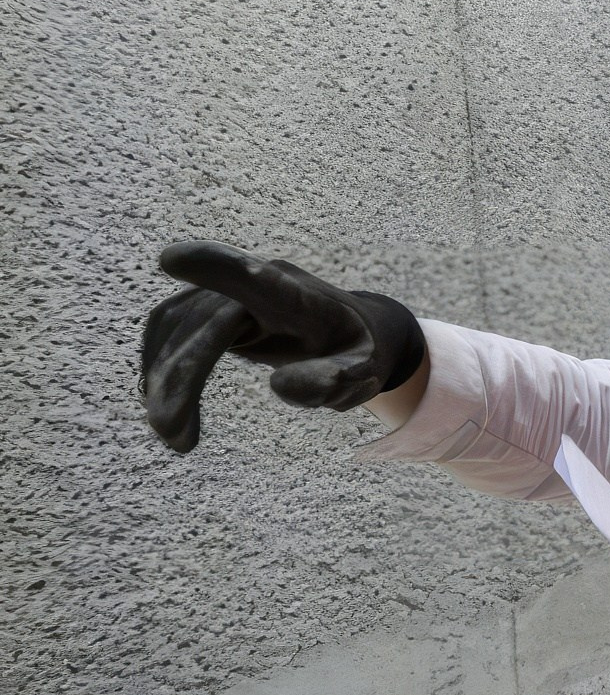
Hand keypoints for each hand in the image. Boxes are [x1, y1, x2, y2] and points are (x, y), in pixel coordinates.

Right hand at [140, 241, 425, 451]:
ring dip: (162, 377)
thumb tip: (279, 385)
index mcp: (299, 297)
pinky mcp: (208, 306)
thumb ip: (335, 380)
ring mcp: (229, 289)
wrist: (351, 331)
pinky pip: (172, 329)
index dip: (216, 265)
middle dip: (180, 375)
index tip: (171, 260)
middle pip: (204, 322)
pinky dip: (159, 364)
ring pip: (177, 325)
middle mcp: (258, 282)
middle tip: (171, 434)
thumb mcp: (364, 370)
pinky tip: (159, 401)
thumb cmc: (358, 352)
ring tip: (171, 433)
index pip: (256, 277)